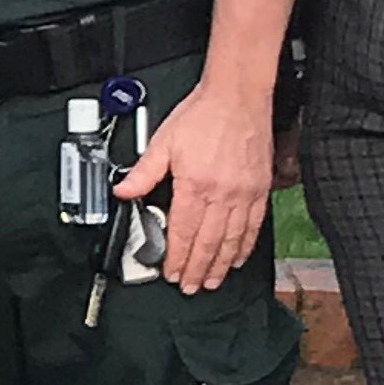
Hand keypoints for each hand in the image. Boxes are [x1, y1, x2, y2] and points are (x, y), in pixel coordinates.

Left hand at [114, 75, 272, 294]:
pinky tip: (237, 258)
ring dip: (220, 265)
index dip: (177, 257)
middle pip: (208, 243)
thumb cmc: (203, 115)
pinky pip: (254, 226)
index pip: (183, 232)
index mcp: (195, 185)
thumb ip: (143, 172)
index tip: (172, 273)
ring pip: (232, 240)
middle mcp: (222, 194)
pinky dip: (245, 247)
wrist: (238, 97)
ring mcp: (244, 194)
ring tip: (212, 282)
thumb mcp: (163, 142)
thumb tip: (123, 192)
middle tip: (191, 288)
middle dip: (198, 269)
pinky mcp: (260, 189)